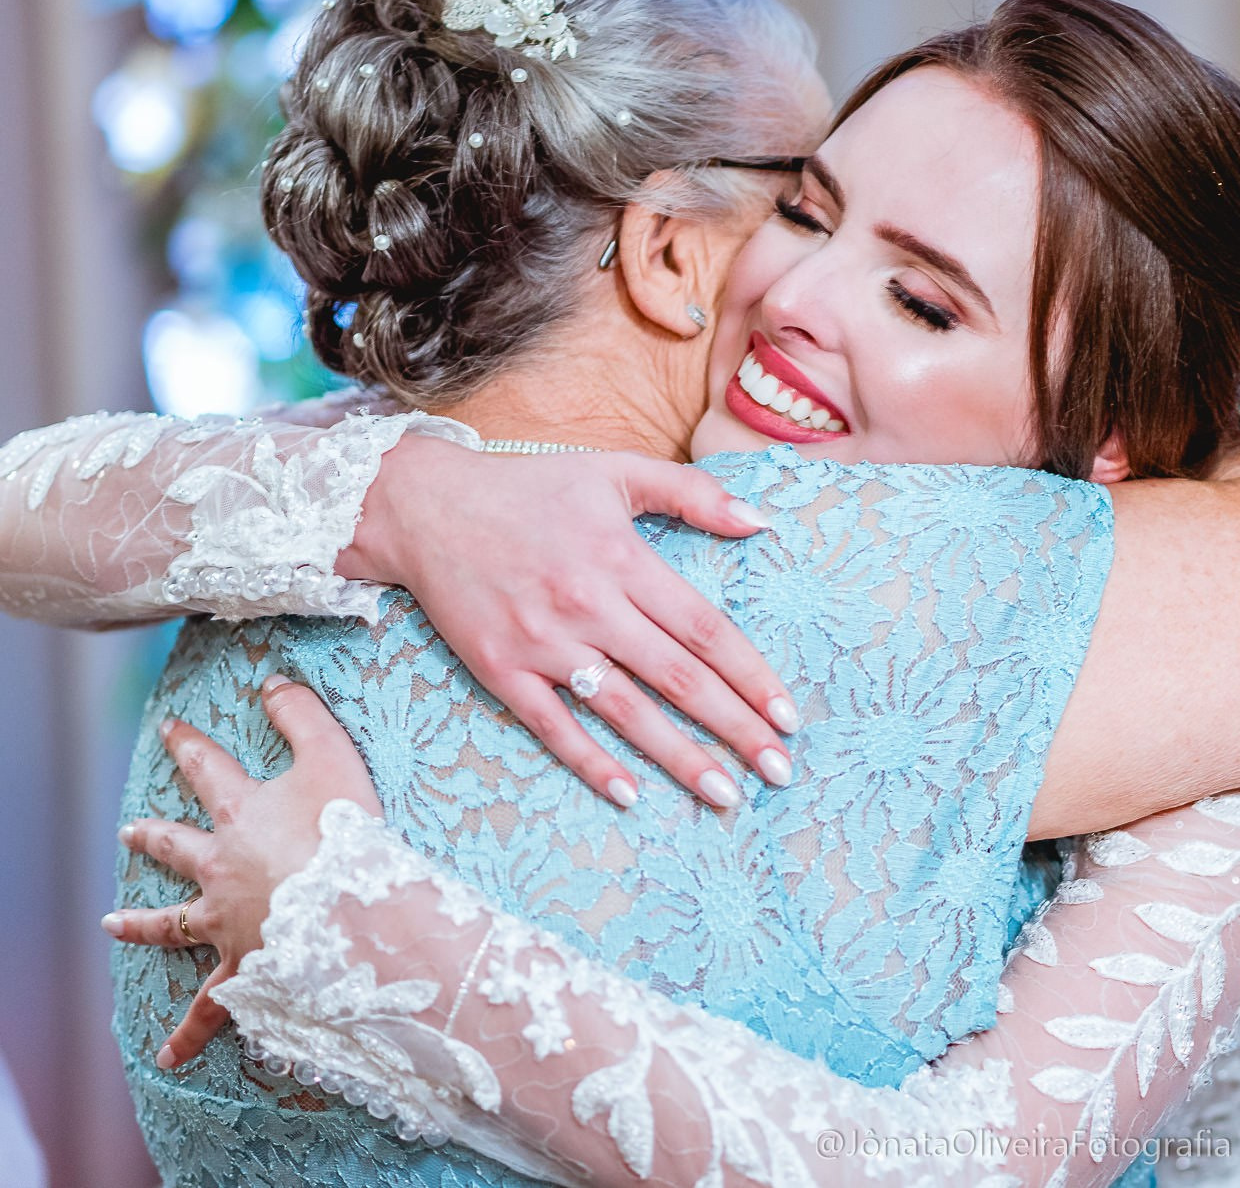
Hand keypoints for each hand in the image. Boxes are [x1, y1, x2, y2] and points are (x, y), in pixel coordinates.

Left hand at [102, 677, 377, 1068]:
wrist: (346, 907)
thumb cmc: (345, 830)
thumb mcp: (332, 756)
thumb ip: (302, 716)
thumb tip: (274, 681)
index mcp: (242, 814)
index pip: (208, 770)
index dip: (190, 745)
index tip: (172, 727)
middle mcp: (221, 866)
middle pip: (176, 847)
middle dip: (152, 837)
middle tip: (127, 832)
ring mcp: (224, 919)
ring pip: (172, 924)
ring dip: (141, 926)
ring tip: (112, 925)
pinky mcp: (240, 965)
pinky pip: (210, 1006)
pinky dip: (190, 1033)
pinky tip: (168, 1056)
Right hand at [339, 436, 797, 807]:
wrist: (423, 506)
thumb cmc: (530, 488)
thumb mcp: (615, 471)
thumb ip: (692, 494)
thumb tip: (763, 521)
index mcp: (624, 560)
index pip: (705, 630)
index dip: (752, 675)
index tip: (790, 715)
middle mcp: (589, 606)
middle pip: (678, 679)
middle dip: (736, 729)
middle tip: (780, 772)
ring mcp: (543, 643)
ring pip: (626, 712)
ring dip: (680, 758)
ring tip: (726, 795)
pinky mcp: (500, 670)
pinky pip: (553, 726)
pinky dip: (591, 762)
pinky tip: (631, 794)